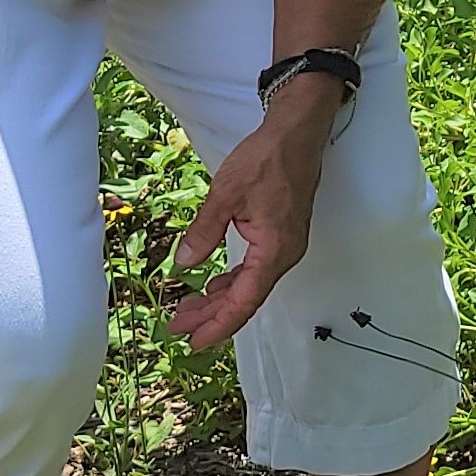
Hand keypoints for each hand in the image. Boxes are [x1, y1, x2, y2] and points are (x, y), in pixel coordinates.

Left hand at [166, 79, 336, 351]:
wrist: (297, 134)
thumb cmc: (266, 160)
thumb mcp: (226, 194)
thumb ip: (204, 232)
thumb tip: (185, 264)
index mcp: (274, 250)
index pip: (244, 301)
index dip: (218, 325)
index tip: (193, 341)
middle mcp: (284, 255)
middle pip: (247, 298)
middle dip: (212, 315)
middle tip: (178, 327)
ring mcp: (285, 246)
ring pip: (250, 285)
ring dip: (220, 299)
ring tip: (188, 309)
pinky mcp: (282, 236)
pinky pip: (256, 270)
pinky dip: (233, 281)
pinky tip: (213, 284)